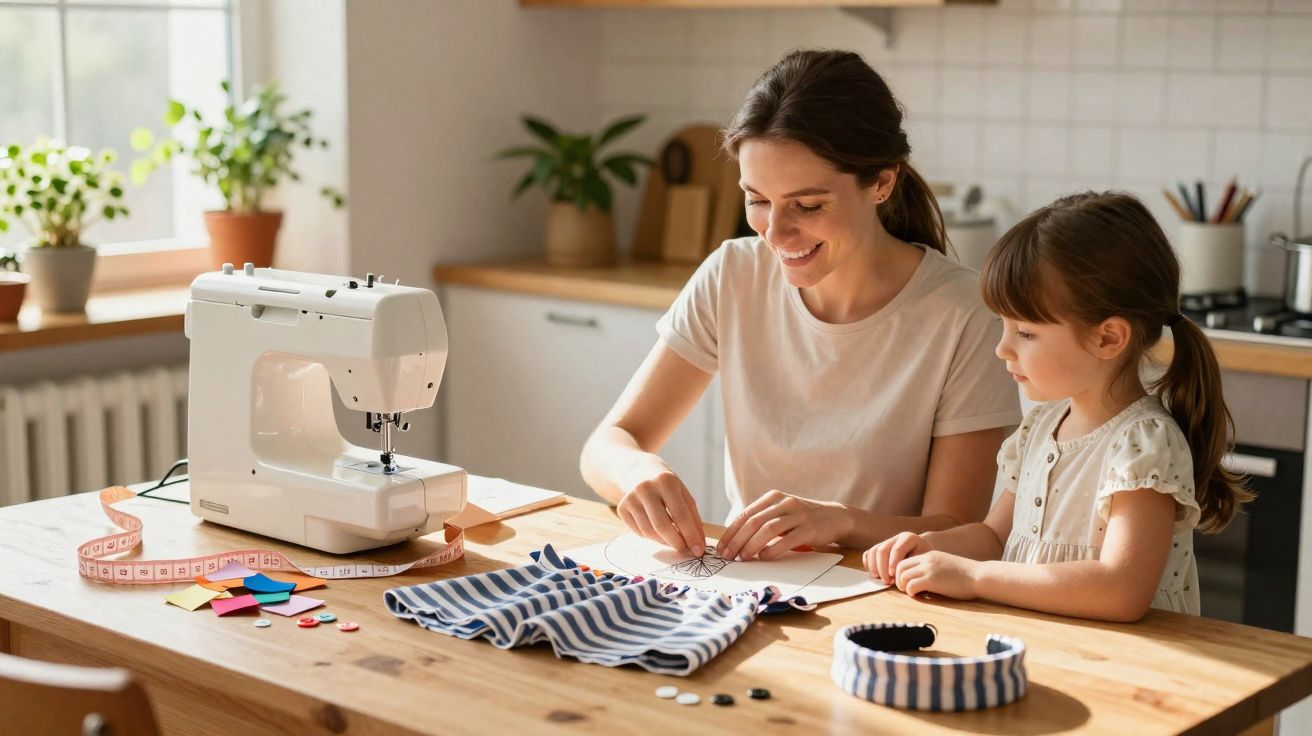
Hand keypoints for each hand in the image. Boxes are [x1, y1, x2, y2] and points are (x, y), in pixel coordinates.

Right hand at [615, 456, 705, 555]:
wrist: (638, 472)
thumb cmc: (666, 486)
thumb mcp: (683, 493)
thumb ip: (692, 517)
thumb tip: (698, 543)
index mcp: (666, 481)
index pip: (680, 514)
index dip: (690, 535)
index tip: (698, 550)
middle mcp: (645, 488)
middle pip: (662, 526)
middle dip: (677, 543)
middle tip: (686, 551)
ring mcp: (631, 498)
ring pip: (649, 532)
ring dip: (665, 542)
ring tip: (674, 540)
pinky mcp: (621, 508)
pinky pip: (639, 532)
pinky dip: (652, 537)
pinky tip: (658, 531)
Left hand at [716, 490, 851, 560]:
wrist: (836, 518)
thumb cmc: (802, 519)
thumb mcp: (781, 513)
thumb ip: (762, 520)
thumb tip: (735, 539)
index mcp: (773, 497)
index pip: (746, 514)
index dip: (731, 532)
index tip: (721, 547)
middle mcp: (784, 503)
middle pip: (754, 522)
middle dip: (737, 540)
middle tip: (728, 556)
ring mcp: (798, 515)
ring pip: (768, 529)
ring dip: (752, 545)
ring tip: (743, 558)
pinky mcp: (809, 528)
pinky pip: (787, 539)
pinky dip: (772, 549)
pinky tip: (764, 557)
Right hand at [863, 532, 933, 584]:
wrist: (924, 555)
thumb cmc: (925, 560)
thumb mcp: (924, 562)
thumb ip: (912, 566)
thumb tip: (899, 577)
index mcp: (908, 538)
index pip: (897, 549)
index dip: (893, 563)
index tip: (893, 576)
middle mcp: (895, 538)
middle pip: (882, 550)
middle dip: (882, 567)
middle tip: (887, 581)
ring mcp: (886, 542)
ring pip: (873, 551)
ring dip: (874, 567)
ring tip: (880, 579)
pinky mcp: (879, 548)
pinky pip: (868, 554)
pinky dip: (868, 564)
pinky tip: (875, 574)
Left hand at [893, 551, 978, 599]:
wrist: (979, 576)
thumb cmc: (966, 576)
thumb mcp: (946, 566)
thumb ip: (933, 568)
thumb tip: (923, 580)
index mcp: (929, 555)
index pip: (905, 561)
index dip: (901, 573)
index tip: (905, 582)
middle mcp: (926, 560)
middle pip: (899, 567)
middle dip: (898, 579)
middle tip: (905, 589)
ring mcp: (928, 569)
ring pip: (902, 576)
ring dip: (904, 587)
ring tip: (912, 593)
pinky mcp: (931, 580)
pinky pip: (911, 586)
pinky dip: (911, 593)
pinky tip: (920, 596)